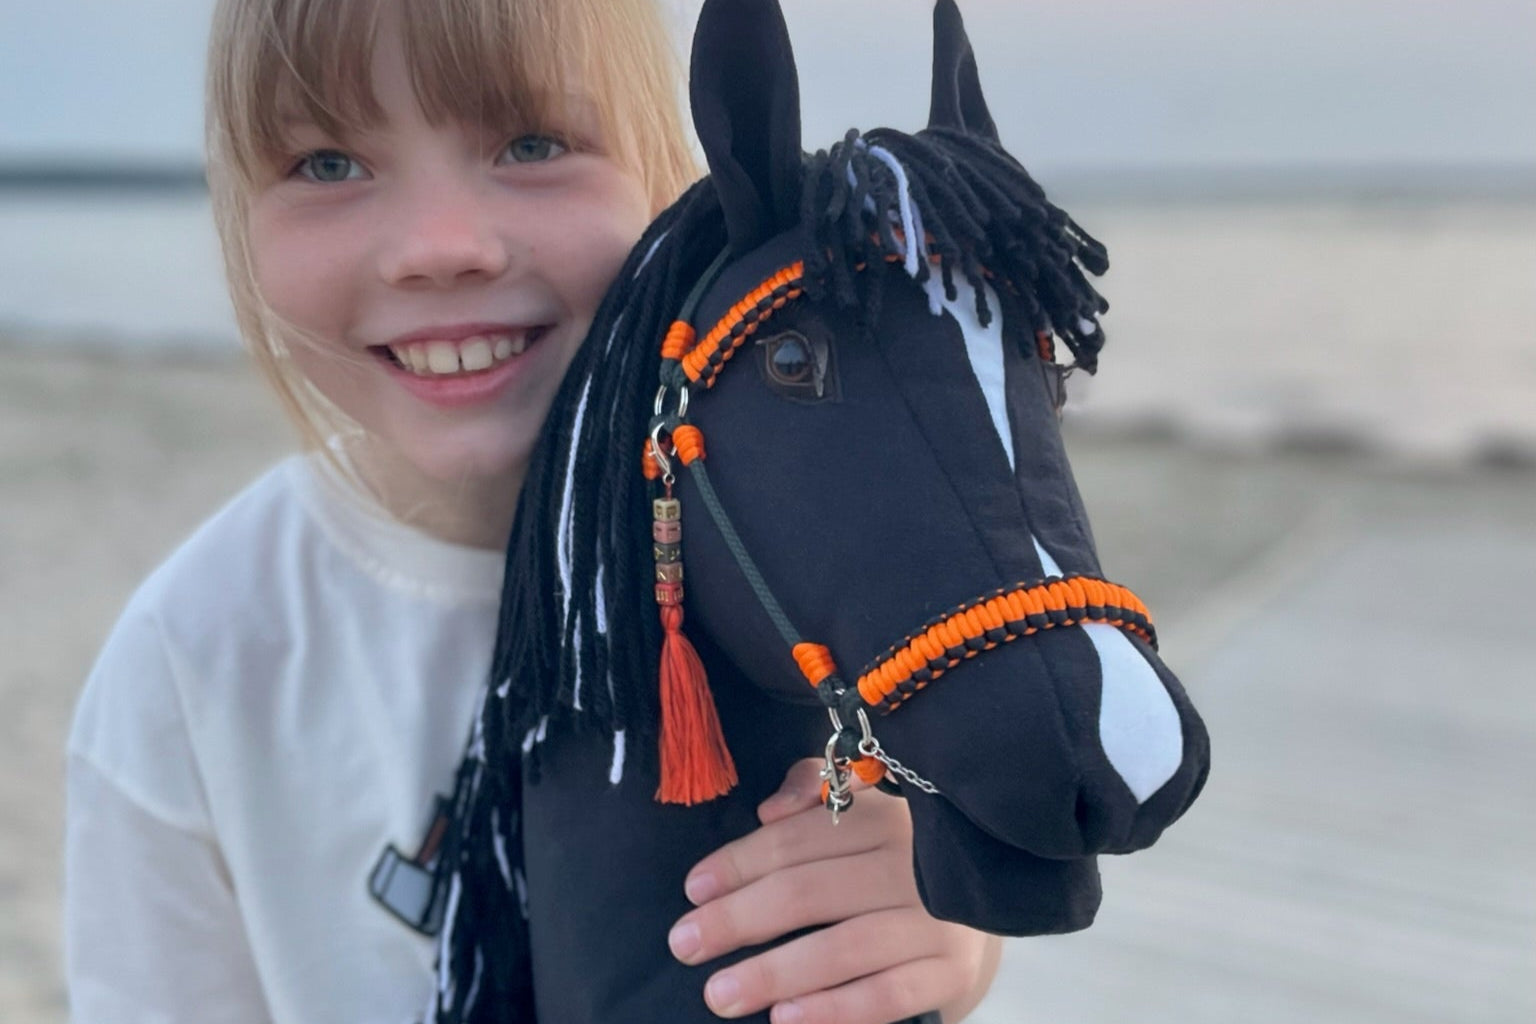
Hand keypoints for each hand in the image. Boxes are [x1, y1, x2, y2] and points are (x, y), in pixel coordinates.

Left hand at [668, 759, 1001, 1022]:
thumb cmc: (892, 862)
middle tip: (686, 944)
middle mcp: (914, 865)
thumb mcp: (858, 809)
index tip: (693, 889)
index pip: (798, 839)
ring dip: (773, 973)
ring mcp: (938, 921)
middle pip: (810, 892)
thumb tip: (771, 809)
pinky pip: (886, 994)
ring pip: (843, 948)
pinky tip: (786, 1018)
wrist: (975, 914)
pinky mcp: (952, 971)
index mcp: (884, 817)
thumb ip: (812, 791)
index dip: (739, 863)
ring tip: (720, 993)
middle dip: (739, 920)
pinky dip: (834, 1009)